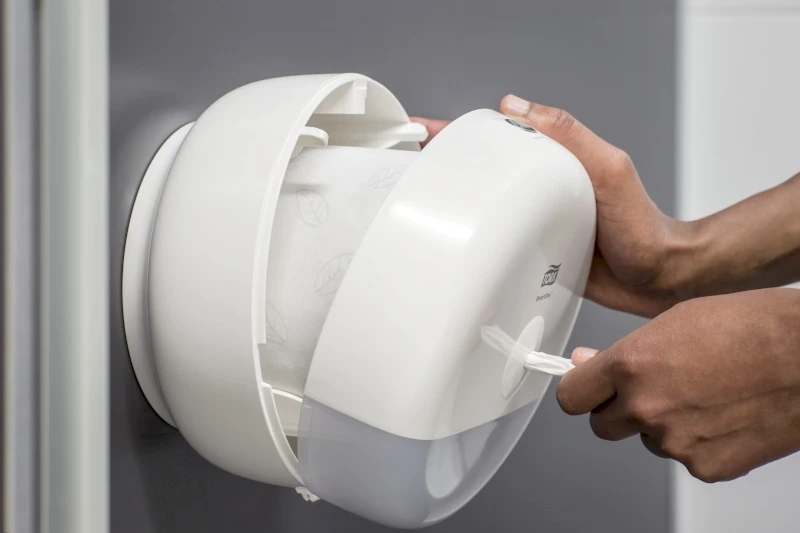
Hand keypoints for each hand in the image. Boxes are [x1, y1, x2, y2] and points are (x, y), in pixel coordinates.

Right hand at [414, 96, 695, 317]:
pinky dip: (473, 235)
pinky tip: (456, 241)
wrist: (654, 278)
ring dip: (453, 200)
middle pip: (484, 168)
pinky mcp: (534, 248)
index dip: (460, 131)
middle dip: (445, 163)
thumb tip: (520, 108)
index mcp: (555, 159)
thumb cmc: (642, 226)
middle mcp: (542, 186)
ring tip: (420, 200)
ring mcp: (536, 217)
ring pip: (485, 203)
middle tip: (410, 166)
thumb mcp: (610, 170)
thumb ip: (571, 136)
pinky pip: (496, 237)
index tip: (428, 131)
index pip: (500, 135)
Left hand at [556, 288, 799, 481]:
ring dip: (660, 424)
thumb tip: (587, 363)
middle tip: (646, 390)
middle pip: (600, 425)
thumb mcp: (673, 321)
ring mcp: (675, 441)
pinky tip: (721, 414)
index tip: (583, 388)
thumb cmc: (751, 329)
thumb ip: (623, 351)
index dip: (577, 390)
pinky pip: (683, 456)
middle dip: (616, 410)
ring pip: (646, 440)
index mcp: (631, 366)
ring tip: (701, 394)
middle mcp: (646, 407)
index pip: (571, 396)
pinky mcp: (705, 466)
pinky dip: (696, 441)